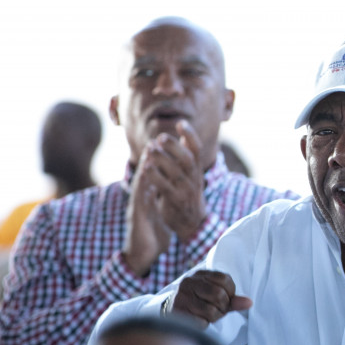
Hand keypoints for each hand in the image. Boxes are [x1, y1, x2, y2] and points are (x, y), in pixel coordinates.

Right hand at [122, 159, 171, 275]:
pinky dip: (142, 184)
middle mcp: (141, 201)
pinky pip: (139, 197)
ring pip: (141, 182)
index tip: (165, 148)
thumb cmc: (151, 240)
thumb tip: (167, 197)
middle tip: (157, 140)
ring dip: (145, 166)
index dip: (158, 163)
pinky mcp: (136, 216)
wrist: (141, 258)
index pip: (153, 178)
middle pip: (146, 176)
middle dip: (151, 158)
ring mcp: (137, 207)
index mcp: (149, 201)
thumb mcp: (160, 218)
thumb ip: (161, 206)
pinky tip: (145, 173)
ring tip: (150, 150)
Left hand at [140, 120, 207, 239]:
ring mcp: (186, 190)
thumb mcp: (191, 172)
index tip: (180, 123)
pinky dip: (156, 177)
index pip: (197, 149)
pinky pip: (166, 188)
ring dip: (162, 160)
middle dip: (174, 146)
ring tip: (149, 149)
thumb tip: (183, 132)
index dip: (190, 135)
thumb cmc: (187, 191)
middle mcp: (194, 178)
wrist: (192, 221)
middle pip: (187, 159)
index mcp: (197, 168)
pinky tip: (146, 167)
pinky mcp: (176, 202)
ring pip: (176, 172)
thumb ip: (186, 154)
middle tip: (160, 137)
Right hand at [172, 270, 251, 324]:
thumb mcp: (215, 296)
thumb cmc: (199, 303)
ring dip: (215, 317)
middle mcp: (189, 282)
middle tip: (218, 310)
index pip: (225, 279)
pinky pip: (201, 322)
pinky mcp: (178, 312)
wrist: (172, 311)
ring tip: (209, 316)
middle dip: (223, 306)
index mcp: (200, 274)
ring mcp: (182, 297)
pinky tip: (199, 320)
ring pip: (211, 310)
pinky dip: (204, 324)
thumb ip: (232, 299)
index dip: (231, 292)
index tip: (226, 299)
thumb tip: (249, 303)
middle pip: (218, 294)